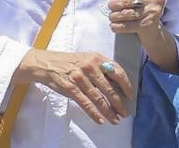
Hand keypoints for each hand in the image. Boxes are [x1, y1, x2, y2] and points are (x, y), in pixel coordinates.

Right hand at [15, 49, 132, 124]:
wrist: (48, 64)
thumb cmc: (70, 62)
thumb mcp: (87, 58)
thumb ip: (101, 68)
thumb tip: (118, 85)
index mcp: (96, 58)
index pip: (117, 71)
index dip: (125, 85)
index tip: (129, 96)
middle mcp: (89, 66)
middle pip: (109, 88)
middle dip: (119, 103)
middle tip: (125, 113)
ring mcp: (80, 77)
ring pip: (98, 98)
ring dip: (109, 111)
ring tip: (115, 120)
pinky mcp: (70, 88)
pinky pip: (85, 103)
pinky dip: (94, 113)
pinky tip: (101, 120)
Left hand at [108, 0, 165, 37]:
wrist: (154, 30)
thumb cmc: (144, 8)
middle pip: (128, 0)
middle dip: (115, 4)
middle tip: (111, 6)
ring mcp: (153, 12)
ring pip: (126, 13)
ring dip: (115, 15)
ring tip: (111, 16)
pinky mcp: (148, 25)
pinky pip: (128, 25)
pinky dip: (118, 26)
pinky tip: (114, 25)